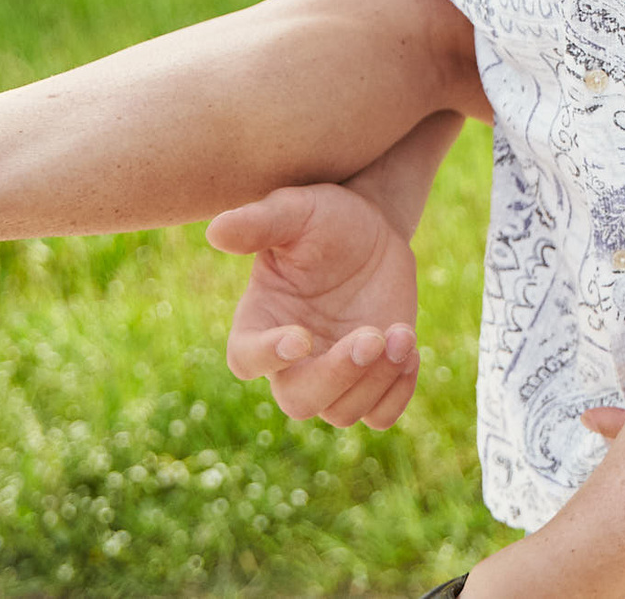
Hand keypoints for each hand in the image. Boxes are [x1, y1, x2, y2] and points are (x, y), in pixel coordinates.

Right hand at [208, 182, 422, 429]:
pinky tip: (408, 348)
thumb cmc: (323, 216)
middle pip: (300, 401)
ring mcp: (333, 373)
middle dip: (337, 376)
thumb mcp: (294, 210)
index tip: (300, 336)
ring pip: (344, 411)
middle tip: (372, 336)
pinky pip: (380, 414)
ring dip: (377, 379)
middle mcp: (290, 360)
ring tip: (401, 334)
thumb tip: (216, 231)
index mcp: (259, 322)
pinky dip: (397, 394)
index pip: (246, 359)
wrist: (372, 228)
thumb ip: (257, 222)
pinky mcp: (372, 377)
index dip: (267, 356)